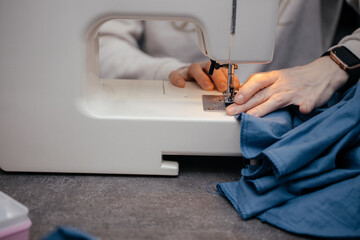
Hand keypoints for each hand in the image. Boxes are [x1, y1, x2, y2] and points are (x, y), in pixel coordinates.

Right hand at [169, 61, 239, 91]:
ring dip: (202, 78)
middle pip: (210, 67)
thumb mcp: (216, 83)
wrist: (184, 77)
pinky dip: (178, 79)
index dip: (230, 77)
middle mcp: (202, 68)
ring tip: (207, 87)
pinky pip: (175, 74)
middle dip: (218, 77)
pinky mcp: (178, 74)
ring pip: (195, 69)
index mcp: (214, 69)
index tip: (235, 86)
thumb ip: (226, 86)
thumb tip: (238, 93)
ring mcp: (189, 71)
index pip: (223, 69)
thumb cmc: (203, 81)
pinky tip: (182, 85)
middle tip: (223, 87)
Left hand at [226, 57, 348, 116]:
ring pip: (277, 100)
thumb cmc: (297, 77)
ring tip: (252, 116)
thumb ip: (262, 86)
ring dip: (264, 109)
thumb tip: (241, 95)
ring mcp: (296, 91)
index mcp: (275, 77)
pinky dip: (305, 106)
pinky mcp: (310, 99)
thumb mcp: (278, 77)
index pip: (257, 81)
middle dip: (245, 104)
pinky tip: (302, 111)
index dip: (246, 90)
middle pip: (262, 94)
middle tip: (232, 112)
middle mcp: (283, 83)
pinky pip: (307, 103)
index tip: (236, 99)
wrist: (324, 72)